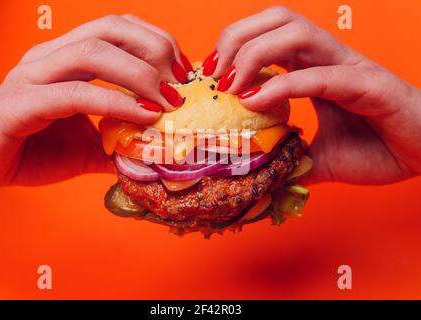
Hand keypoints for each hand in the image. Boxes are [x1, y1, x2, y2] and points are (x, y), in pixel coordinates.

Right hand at [0, 14, 189, 192]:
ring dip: (140, 74)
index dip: (157, 43)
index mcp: (66, 58)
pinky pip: (76, 94)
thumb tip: (156, 151)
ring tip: (169, 101)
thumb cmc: (29, 150)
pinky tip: (143, 117)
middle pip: (110, 28)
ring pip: (93, 52)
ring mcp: (32, 76)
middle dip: (155, 49)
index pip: (118, 29)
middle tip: (181, 83)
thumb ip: (119, 143)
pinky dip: (116, 103)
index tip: (184, 73)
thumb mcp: (87, 146)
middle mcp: (49, 57)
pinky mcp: (21, 104)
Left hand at [204, 6, 420, 184]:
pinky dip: (283, 85)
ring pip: (297, 32)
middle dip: (237, 38)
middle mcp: (330, 58)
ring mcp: (350, 67)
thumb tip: (260, 174)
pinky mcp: (369, 85)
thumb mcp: (319, 156)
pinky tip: (255, 101)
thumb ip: (290, 159)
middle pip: (278, 19)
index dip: (234, 47)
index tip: (210, 77)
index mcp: (316, 67)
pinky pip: (320, 76)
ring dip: (254, 53)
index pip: (270, 35)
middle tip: (214, 74)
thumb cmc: (377, 149)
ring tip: (229, 85)